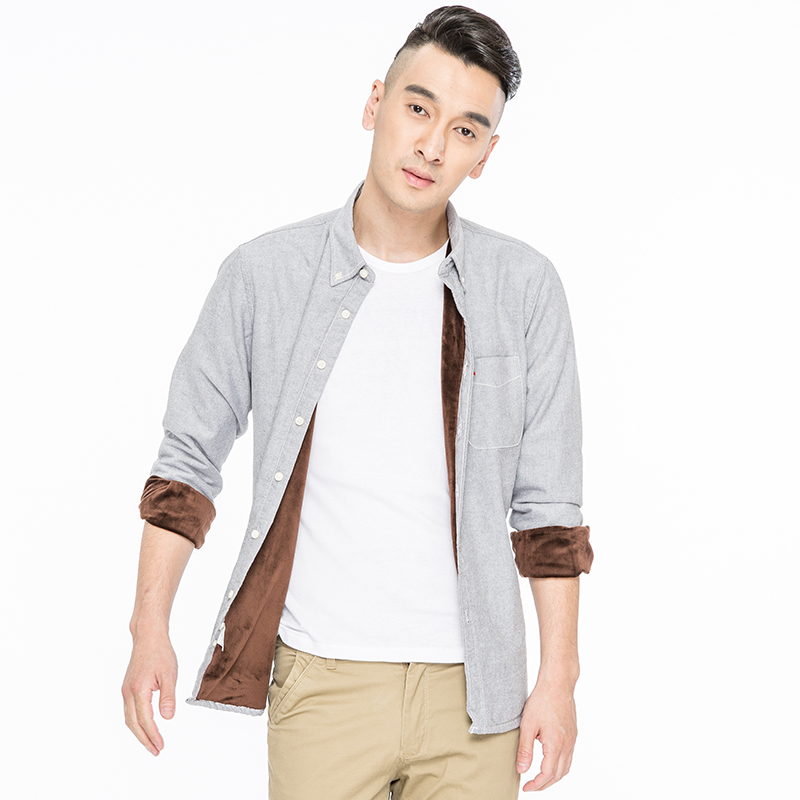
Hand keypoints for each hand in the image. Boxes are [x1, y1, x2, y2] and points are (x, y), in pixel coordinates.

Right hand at [122, 632, 177, 755]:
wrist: (148, 637)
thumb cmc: (160, 652)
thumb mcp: (169, 674)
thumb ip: (168, 696)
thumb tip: (167, 717)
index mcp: (139, 690)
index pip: (145, 720)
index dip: (153, 735)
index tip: (160, 746)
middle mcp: (128, 692)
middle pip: (133, 724)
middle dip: (144, 739)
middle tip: (155, 750)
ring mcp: (126, 690)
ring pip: (129, 719)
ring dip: (139, 733)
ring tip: (151, 742)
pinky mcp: (127, 688)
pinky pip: (129, 711)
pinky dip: (135, 722)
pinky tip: (144, 726)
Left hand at [516, 678, 577, 790]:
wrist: (557, 684)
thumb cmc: (542, 701)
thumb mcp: (528, 725)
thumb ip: (525, 750)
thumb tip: (521, 770)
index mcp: (556, 744)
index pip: (548, 774)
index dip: (537, 784)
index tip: (526, 787)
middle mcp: (567, 745)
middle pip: (559, 774)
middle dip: (545, 784)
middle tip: (531, 785)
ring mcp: (572, 740)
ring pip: (566, 767)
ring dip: (554, 776)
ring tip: (540, 777)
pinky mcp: (573, 734)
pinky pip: (569, 757)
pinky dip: (560, 765)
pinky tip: (550, 761)